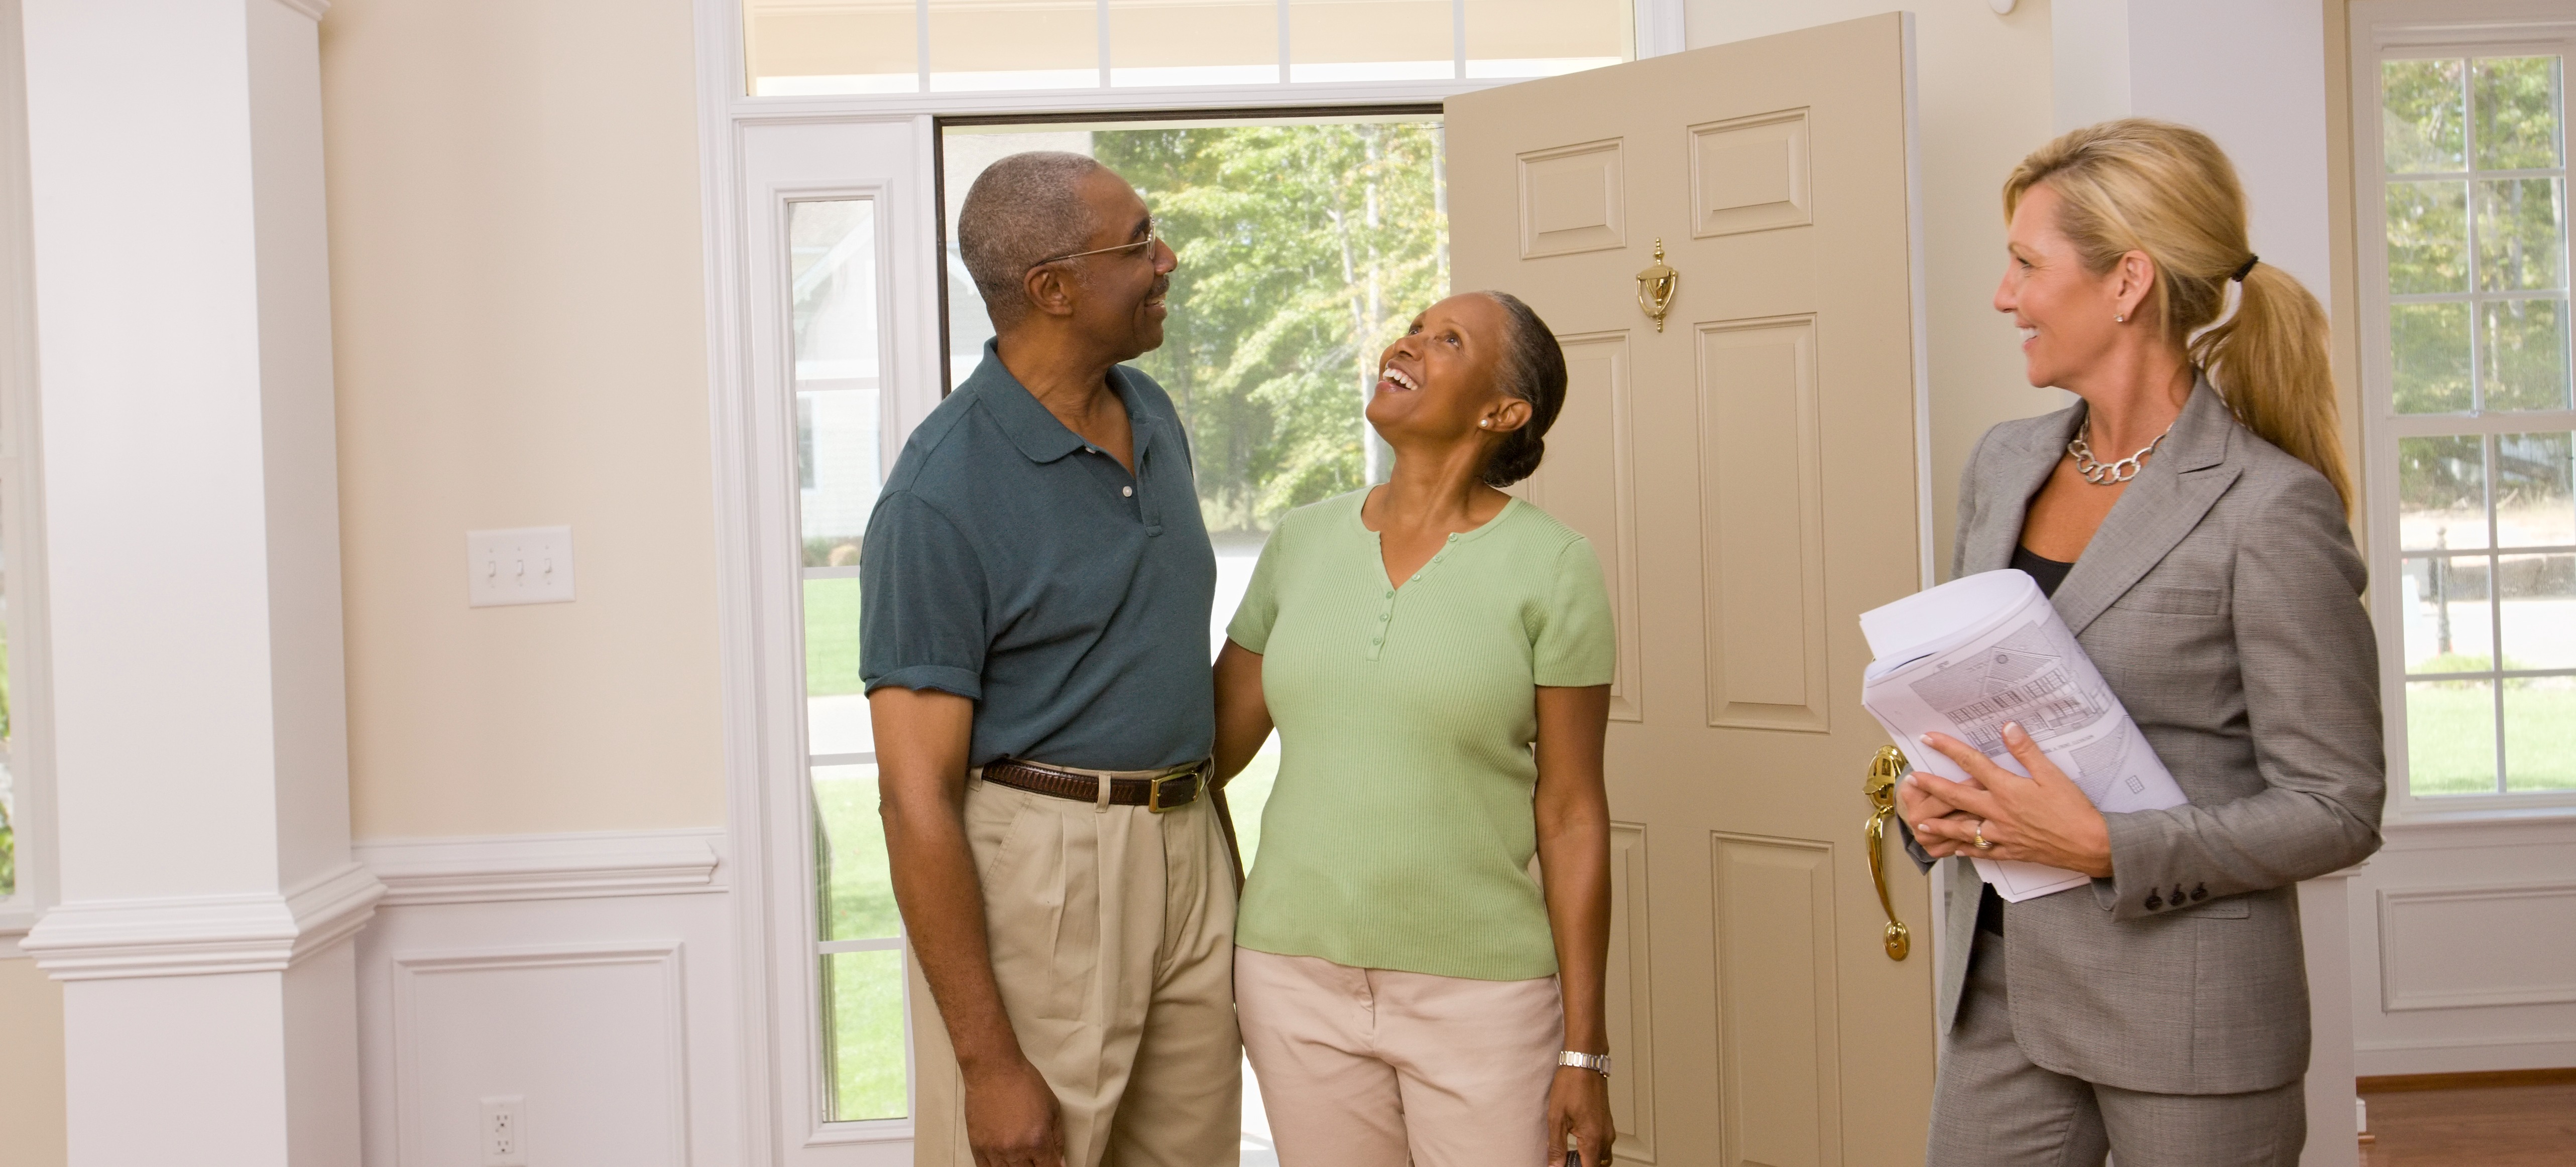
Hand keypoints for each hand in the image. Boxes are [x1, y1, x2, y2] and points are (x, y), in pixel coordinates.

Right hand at [961, 1056, 1065, 1166]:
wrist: (993, 1070)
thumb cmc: (1025, 1084)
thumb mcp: (1053, 1108)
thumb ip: (1058, 1139)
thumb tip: (1060, 1163)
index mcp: (1037, 1140)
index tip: (1053, 1165)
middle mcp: (1015, 1150)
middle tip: (1037, 1159)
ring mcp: (994, 1151)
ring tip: (1021, 1160)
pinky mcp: (977, 1147)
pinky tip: (1004, 1163)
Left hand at [1547, 1065, 1614, 1165]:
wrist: (1585, 1062)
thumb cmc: (1571, 1085)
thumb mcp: (1557, 1119)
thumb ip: (1556, 1147)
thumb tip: (1555, 1165)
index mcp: (1594, 1139)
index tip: (1564, 1166)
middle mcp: (1605, 1136)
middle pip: (1599, 1166)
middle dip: (1584, 1165)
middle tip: (1565, 1161)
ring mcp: (1608, 1129)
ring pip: (1603, 1156)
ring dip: (1590, 1159)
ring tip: (1570, 1153)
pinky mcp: (1607, 1122)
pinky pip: (1604, 1144)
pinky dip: (1593, 1149)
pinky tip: (1578, 1142)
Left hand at [1907, 722, 2113, 877]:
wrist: (2090, 845)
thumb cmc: (2073, 810)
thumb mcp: (2052, 774)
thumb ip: (2027, 751)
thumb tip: (2008, 728)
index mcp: (2007, 789)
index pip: (1972, 763)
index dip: (1949, 749)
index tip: (1930, 739)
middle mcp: (1998, 812)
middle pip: (1957, 797)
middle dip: (1931, 787)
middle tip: (1912, 782)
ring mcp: (2002, 834)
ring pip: (1962, 830)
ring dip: (1939, 826)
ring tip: (1920, 825)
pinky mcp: (2010, 851)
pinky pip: (1981, 852)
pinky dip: (1965, 850)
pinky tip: (1956, 849)